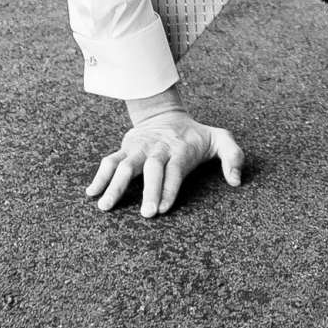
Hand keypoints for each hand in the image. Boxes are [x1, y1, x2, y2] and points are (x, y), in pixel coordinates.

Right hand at [85, 110, 245, 217]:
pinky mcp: (126, 149)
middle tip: (145, 215)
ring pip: (125, 165)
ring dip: (115, 185)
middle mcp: (158, 149)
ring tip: (105, 207)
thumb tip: (236, 181)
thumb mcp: (220, 138)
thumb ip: (233, 156)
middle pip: (151, 168)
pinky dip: (100, 176)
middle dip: (148, 191)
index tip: (162, 209)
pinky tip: (91, 193)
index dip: (169, 188)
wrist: (165, 113)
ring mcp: (139, 148)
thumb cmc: (195, 135)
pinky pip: (110, 161)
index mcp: (180, 149)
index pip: (175, 170)